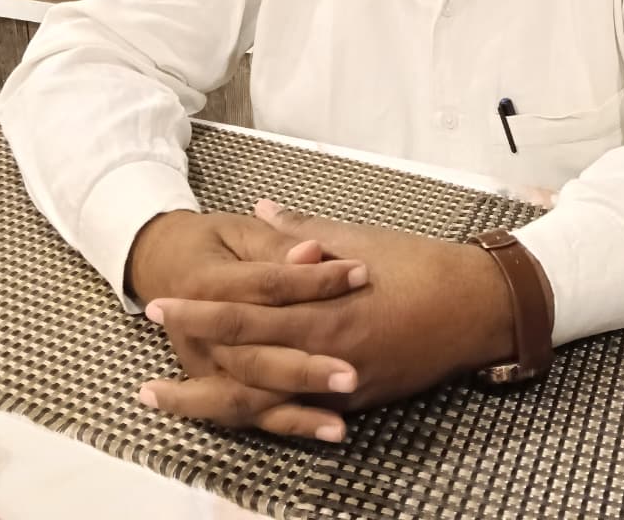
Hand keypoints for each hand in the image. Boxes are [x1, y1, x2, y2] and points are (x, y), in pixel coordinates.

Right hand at [131, 209, 368, 440]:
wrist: (164, 261)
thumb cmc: (212, 243)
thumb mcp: (240, 232)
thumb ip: (276, 245)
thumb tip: (313, 251)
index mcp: (206, 285)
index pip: (270, 287)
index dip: (317, 280)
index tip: (362, 273)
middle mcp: (200, 336)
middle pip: (257, 356)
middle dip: (306, 368)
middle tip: (352, 374)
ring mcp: (206, 366)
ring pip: (252, 394)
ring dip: (298, 409)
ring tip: (341, 422)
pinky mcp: (216, 385)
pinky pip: (252, 414)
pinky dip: (291, 423)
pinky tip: (331, 429)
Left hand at [144, 203, 526, 417]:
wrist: (476, 307)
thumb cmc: (419, 265)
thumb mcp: (359, 237)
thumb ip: (304, 230)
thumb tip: (263, 209)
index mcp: (325, 308)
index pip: (247, 314)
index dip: (201, 311)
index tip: (163, 304)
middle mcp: (327, 353)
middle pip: (244, 368)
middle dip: (192, 364)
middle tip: (147, 362)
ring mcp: (341, 386)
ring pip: (264, 404)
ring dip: (212, 403)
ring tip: (169, 402)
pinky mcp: (355, 401)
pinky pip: (297, 413)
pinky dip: (260, 414)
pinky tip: (230, 414)